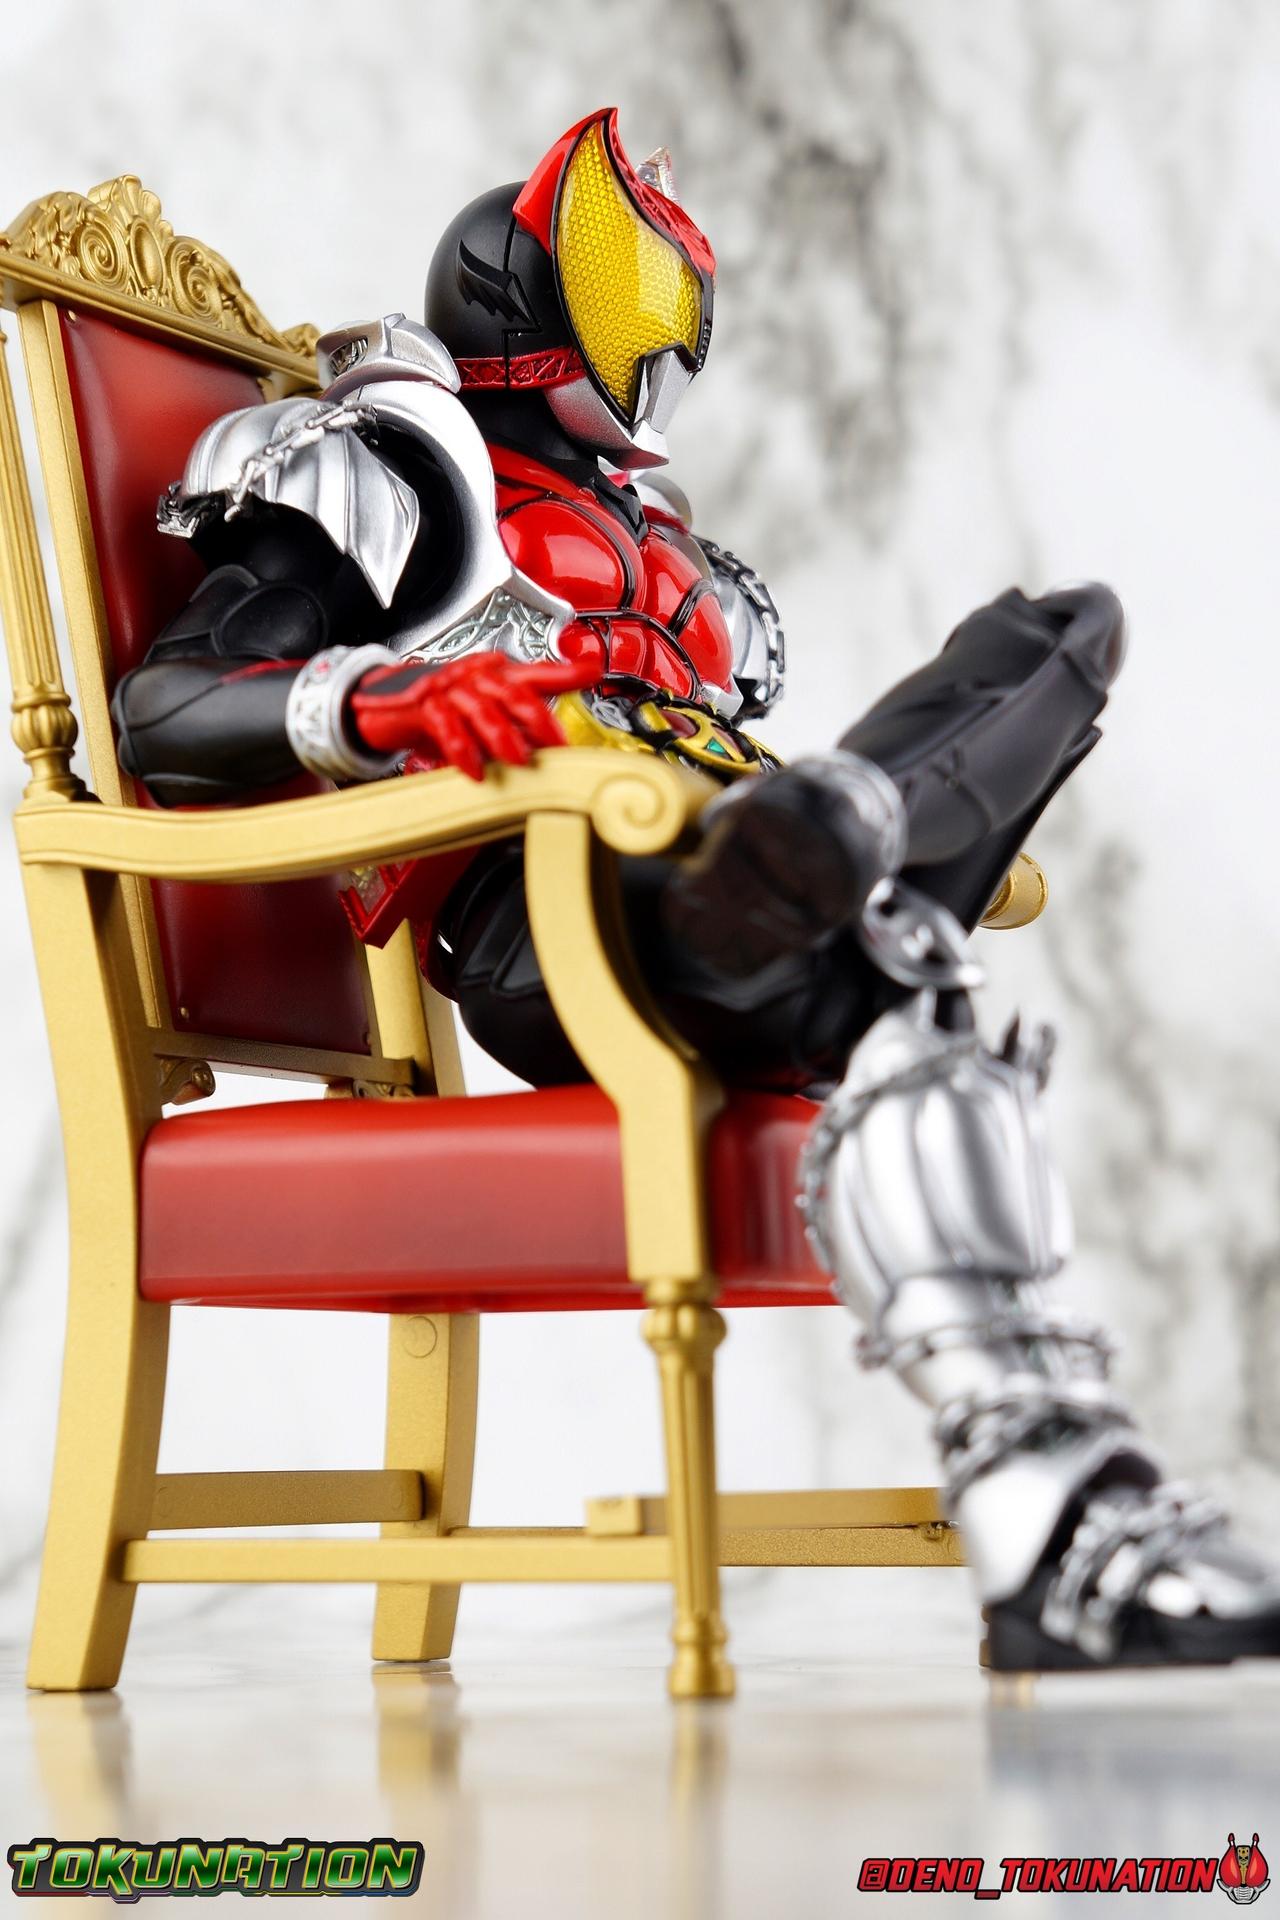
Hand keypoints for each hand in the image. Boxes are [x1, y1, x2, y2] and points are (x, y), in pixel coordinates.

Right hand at [350, 651, 597, 780]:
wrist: (381, 702)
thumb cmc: (439, 707)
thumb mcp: (480, 716)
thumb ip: (514, 727)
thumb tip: (548, 748)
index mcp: (494, 675)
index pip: (535, 673)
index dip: (564, 672)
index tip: (591, 673)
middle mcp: (475, 675)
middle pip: (513, 691)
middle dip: (538, 718)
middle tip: (556, 743)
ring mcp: (448, 688)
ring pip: (481, 709)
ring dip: (502, 737)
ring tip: (518, 760)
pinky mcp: (423, 706)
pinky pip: (446, 728)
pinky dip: (461, 751)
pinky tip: (474, 771)